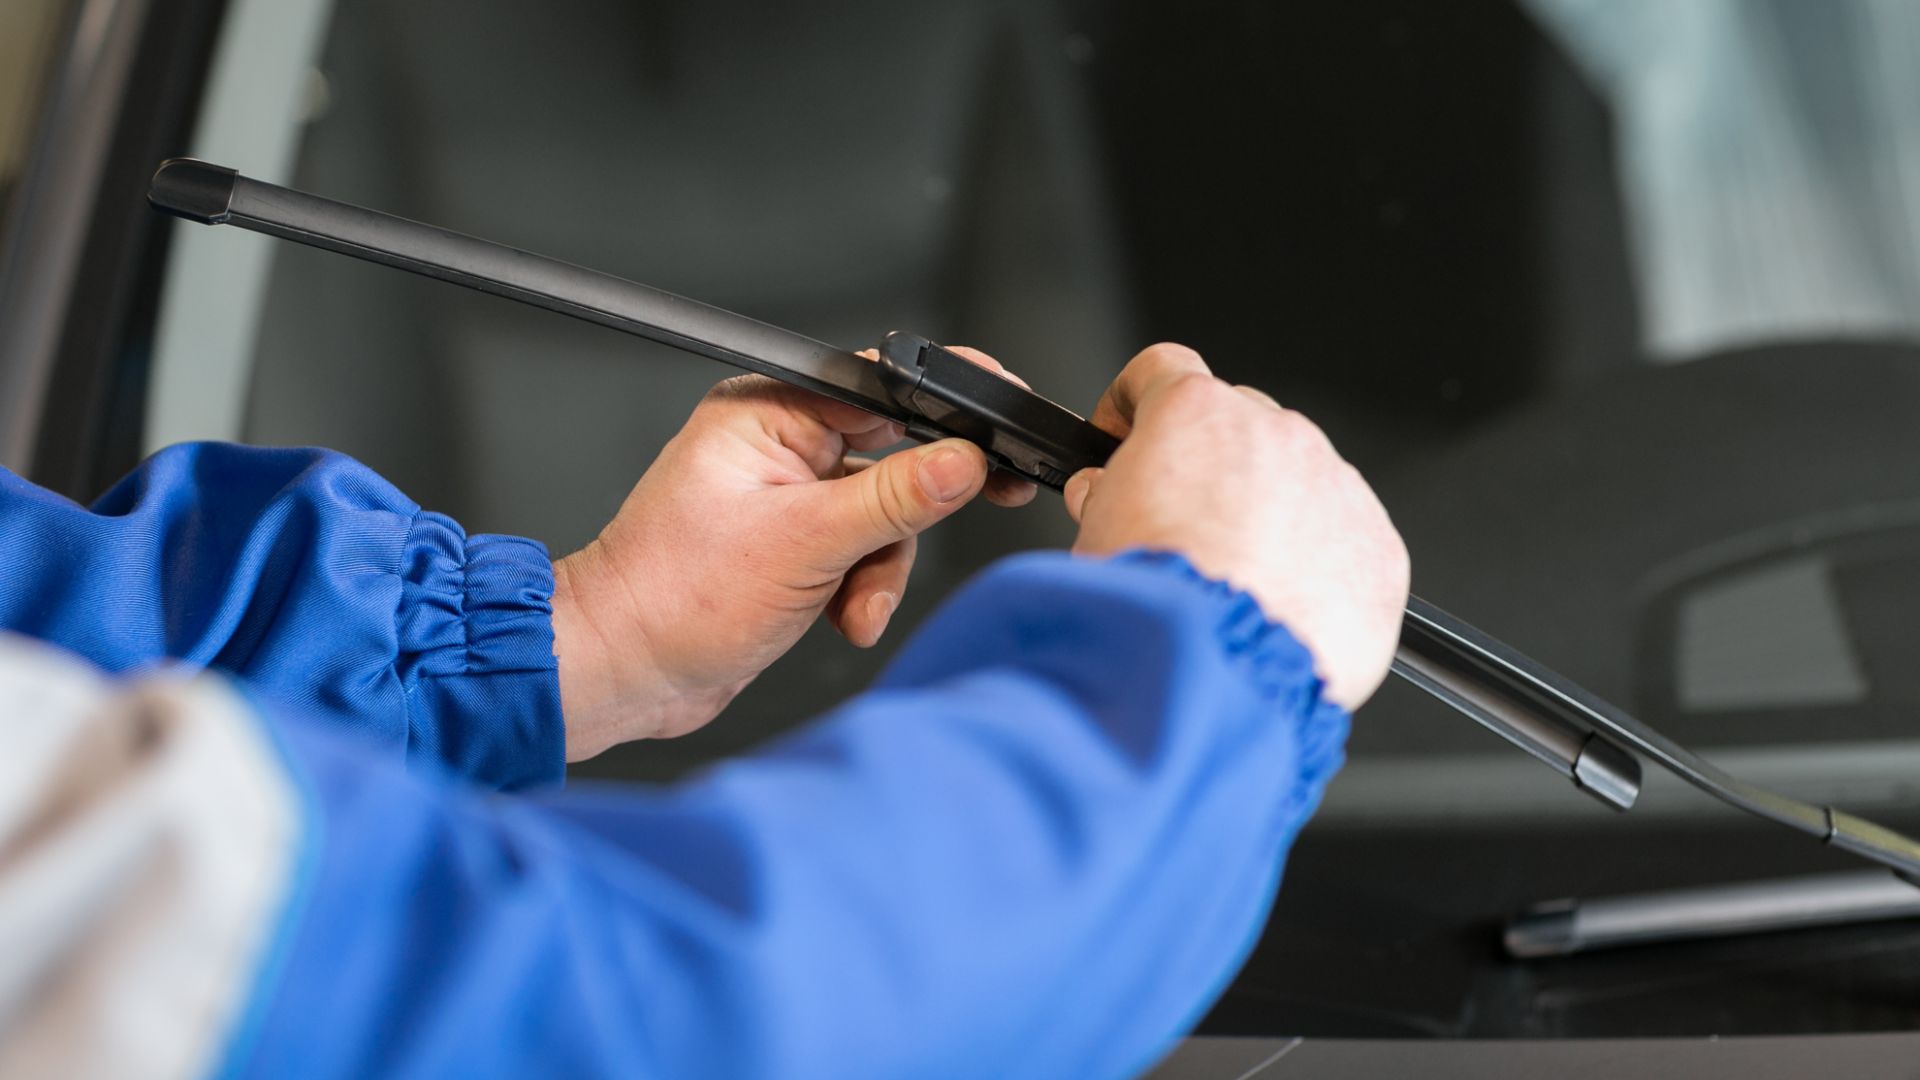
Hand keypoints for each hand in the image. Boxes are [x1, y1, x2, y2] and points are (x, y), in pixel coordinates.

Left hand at [550, 349, 1035, 759]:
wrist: (624, 672)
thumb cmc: (673, 599)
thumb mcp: (805, 544)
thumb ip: (894, 499)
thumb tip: (965, 463)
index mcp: (768, 410)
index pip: (882, 390)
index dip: (944, 419)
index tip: (992, 444)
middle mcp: (776, 444)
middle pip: (892, 458)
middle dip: (902, 523)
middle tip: (925, 544)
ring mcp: (784, 496)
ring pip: (884, 515)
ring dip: (879, 571)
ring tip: (851, 610)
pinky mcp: (790, 544)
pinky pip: (861, 551)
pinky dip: (861, 589)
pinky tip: (841, 619)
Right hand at [1063, 344, 1408, 709]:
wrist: (1210, 672)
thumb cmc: (1148, 603)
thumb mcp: (1090, 531)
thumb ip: (1105, 493)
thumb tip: (1106, 493)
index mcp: (1198, 415)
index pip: (1163, 370)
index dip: (1136, 403)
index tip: (1129, 437)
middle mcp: (1276, 435)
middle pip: (1241, 428)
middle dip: (1211, 469)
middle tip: (1182, 529)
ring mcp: (1337, 488)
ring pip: (1302, 486)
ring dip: (1271, 519)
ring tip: (1238, 586)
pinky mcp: (1379, 548)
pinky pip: (1348, 543)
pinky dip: (1319, 569)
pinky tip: (1282, 611)